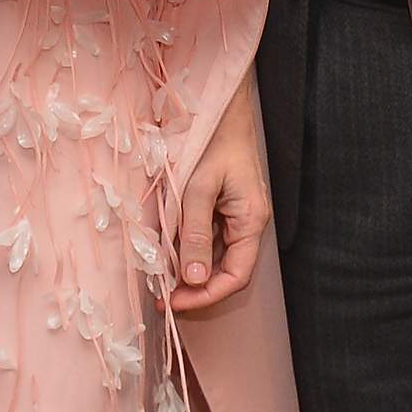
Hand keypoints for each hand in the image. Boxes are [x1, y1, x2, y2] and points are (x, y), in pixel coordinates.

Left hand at [169, 80, 271, 312]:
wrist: (220, 108)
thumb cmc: (212, 142)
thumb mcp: (198, 188)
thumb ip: (195, 234)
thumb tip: (193, 279)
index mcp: (250, 221)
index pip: (236, 276)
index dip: (207, 295)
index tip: (176, 303)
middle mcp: (247, 224)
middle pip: (227, 271)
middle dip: (197, 288)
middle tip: (164, 297)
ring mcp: (235, 216)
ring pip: (215, 257)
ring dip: (190, 271)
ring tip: (161, 279)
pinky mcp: (223, 208)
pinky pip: (208, 238)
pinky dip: (189, 250)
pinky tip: (169, 252)